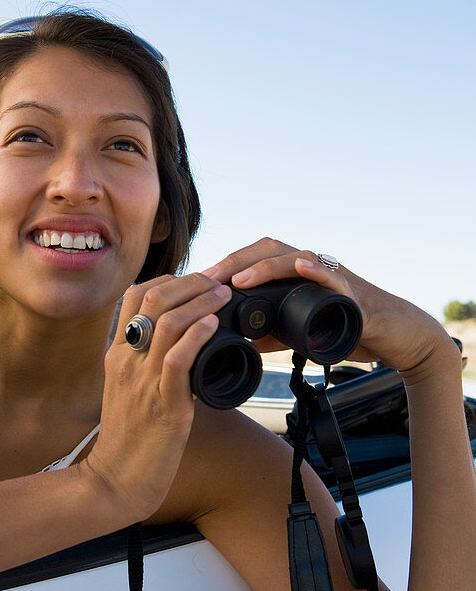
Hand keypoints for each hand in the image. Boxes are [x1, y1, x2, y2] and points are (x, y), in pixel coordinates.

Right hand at [81, 272, 231, 520]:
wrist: (115, 481)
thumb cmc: (128, 439)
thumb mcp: (127, 390)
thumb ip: (145, 364)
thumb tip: (180, 344)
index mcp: (117, 353)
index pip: (135, 295)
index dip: (169, 280)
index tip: (195, 283)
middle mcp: (126, 360)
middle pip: (153, 298)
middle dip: (191, 282)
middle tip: (217, 283)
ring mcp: (142, 380)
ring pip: (169, 322)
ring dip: (202, 302)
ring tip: (223, 296)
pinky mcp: (162, 404)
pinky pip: (178, 359)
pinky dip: (198, 335)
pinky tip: (214, 325)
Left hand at [202, 237, 452, 376]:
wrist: (394, 337)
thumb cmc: (346, 329)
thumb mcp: (298, 334)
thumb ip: (269, 333)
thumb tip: (235, 340)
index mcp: (294, 275)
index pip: (253, 260)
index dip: (224, 268)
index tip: (195, 282)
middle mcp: (310, 267)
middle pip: (267, 250)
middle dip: (235, 262)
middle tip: (208, 279)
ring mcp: (332, 275)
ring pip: (295, 257)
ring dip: (264, 266)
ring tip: (239, 279)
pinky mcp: (353, 291)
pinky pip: (333, 275)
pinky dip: (316, 270)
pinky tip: (300, 268)